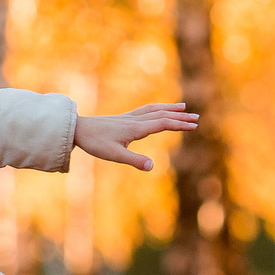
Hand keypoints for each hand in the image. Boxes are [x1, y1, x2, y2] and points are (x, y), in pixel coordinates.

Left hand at [75, 103, 198, 171]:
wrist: (78, 129)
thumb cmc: (95, 143)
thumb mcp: (114, 155)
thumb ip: (134, 160)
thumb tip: (152, 166)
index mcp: (136, 128)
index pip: (163, 124)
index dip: (180, 125)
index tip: (194, 126)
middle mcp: (135, 120)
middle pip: (162, 115)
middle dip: (180, 117)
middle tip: (196, 118)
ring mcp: (129, 118)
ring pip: (154, 110)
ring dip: (170, 109)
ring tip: (183, 107)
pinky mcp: (123, 119)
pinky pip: (145, 110)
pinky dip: (157, 108)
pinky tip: (158, 110)